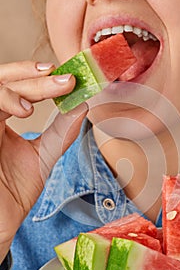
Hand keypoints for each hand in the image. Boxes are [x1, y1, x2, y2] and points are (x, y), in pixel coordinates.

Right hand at [0, 60, 87, 263]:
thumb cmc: (13, 192)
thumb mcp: (43, 157)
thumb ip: (60, 132)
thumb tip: (82, 106)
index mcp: (0, 120)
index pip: (16, 87)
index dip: (39, 78)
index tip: (70, 79)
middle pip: (4, 81)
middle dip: (36, 77)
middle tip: (66, 79)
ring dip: (23, 85)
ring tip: (51, 90)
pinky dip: (4, 101)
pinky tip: (25, 108)